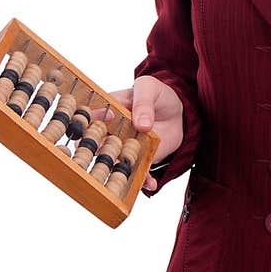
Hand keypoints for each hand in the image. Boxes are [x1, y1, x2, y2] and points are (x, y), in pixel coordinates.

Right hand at [91, 76, 183, 192]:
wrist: (178, 112)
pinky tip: (150, 183)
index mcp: (106, 109)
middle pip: (97, 144)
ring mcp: (123, 147)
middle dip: (100, 152)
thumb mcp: (149, 88)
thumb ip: (143, 103)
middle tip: (111, 154)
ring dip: (119, 170)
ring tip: (128, 175)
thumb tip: (141, 125)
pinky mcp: (138, 159)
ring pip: (115, 161)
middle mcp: (110, 131)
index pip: (92, 116)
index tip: (108, 118)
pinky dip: (143, 180)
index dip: (94, 119)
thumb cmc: (156, 95)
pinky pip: (137, 172)